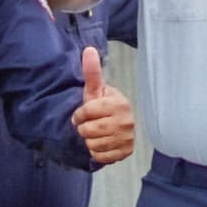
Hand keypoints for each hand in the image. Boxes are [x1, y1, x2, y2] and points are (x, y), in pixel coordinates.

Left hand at [69, 49, 137, 166]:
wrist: (115, 125)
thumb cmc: (101, 107)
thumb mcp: (94, 90)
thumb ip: (92, 72)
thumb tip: (88, 49)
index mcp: (119, 103)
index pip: (86, 112)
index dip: (78, 115)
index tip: (81, 114)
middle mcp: (127, 120)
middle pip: (89, 130)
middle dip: (83, 129)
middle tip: (88, 125)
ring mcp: (128, 137)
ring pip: (94, 145)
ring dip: (89, 141)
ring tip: (95, 135)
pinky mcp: (127, 151)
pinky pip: (102, 157)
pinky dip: (97, 153)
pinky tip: (101, 144)